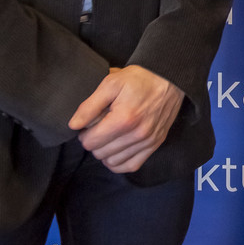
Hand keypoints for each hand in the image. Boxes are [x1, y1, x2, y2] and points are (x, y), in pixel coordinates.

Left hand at [68, 65, 185, 173]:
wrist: (169, 78)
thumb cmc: (139, 79)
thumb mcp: (111, 83)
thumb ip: (89, 105)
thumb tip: (74, 125)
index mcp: (124, 119)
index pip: (90, 142)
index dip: (84, 133)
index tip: (90, 123)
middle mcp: (137, 134)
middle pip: (100, 153)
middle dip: (95, 141)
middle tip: (100, 127)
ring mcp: (148, 141)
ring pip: (113, 162)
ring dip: (106, 152)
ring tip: (109, 136)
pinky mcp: (155, 144)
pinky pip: (131, 166)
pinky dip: (120, 162)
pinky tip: (117, 149)